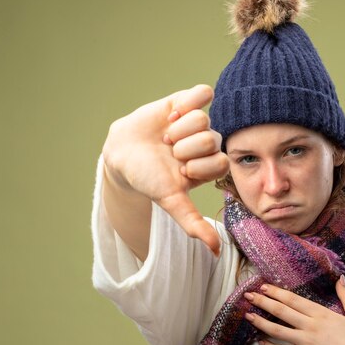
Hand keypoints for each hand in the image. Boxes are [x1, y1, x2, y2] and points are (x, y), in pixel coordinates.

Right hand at [102, 84, 228, 254]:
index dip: (198, 166)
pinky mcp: (187, 102)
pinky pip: (202, 93)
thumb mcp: (171, 201)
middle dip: (184, 148)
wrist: (122, 153)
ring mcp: (198, 123)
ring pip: (203, 119)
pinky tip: (171, 114)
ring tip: (165, 136)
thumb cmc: (148, 179)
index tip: (179, 170)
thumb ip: (192, 222)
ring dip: (178, 129)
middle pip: (212, 139)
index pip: (222, 162)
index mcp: (210, 166)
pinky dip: (187, 103)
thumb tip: (215, 251)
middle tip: (169, 152)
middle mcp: (207, 144)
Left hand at [243, 276, 344, 344]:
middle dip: (263, 302)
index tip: (264, 287)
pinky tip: (261, 342)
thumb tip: (340, 279)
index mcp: (321, 313)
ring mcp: (305, 342)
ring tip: (248, 316)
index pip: (293, 299)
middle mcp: (310, 325)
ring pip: (278, 330)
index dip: (277, 292)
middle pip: (281, 311)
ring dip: (261, 322)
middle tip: (249, 296)